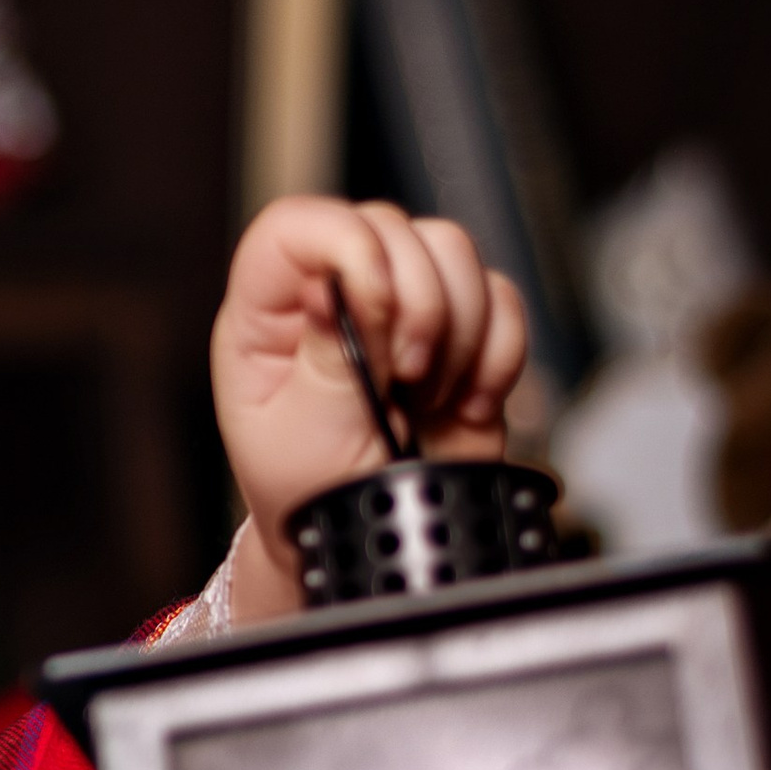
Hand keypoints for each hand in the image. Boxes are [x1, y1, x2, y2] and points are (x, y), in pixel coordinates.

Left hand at [211, 197, 529, 621]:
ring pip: (453, 248)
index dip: (347, 249)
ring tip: (428, 395)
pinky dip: (498, 351)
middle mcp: (333, 295)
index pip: (295, 227)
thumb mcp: (304, 436)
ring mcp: (400, 307)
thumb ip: (326, 357)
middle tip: (402, 379)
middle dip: (415, 305)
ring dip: (459, 328)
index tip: (375, 312)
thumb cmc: (310, 496)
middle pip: (390, 226)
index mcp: (268, 315)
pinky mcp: (460, 333)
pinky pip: (502, 298)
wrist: (374, 542)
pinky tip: (466, 401)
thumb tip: (335, 287)